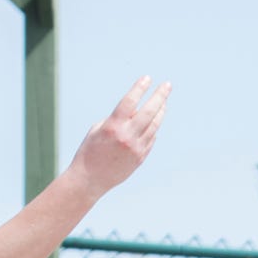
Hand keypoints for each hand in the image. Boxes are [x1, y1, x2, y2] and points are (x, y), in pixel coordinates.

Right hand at [69, 77, 172, 192]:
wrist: (89, 179)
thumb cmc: (89, 150)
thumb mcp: (98, 129)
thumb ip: (118, 119)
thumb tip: (137, 111)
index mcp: (112, 127)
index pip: (129, 102)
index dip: (139, 88)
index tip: (147, 78)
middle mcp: (126, 136)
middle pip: (149, 111)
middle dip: (160, 96)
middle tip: (168, 85)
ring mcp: (136, 148)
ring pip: (154, 125)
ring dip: (160, 111)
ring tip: (164, 101)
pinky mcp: (140, 157)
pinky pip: (152, 138)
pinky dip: (154, 127)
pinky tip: (155, 120)